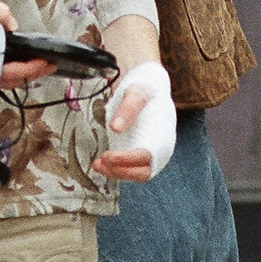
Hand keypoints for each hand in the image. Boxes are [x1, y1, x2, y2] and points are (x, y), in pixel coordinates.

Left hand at [93, 60, 174, 181]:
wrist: (150, 88)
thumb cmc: (145, 88)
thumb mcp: (137, 91)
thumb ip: (128, 108)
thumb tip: (115, 128)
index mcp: (163, 134)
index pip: (148, 156)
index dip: (128, 160)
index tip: (109, 156)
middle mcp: (160, 148)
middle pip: (144, 172)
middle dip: (121, 171)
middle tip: (101, 161)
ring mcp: (151, 153)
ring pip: (136, 174)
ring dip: (116, 173)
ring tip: (97, 164)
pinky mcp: (140, 154)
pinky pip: (131, 169)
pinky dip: (116, 170)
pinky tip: (101, 163)